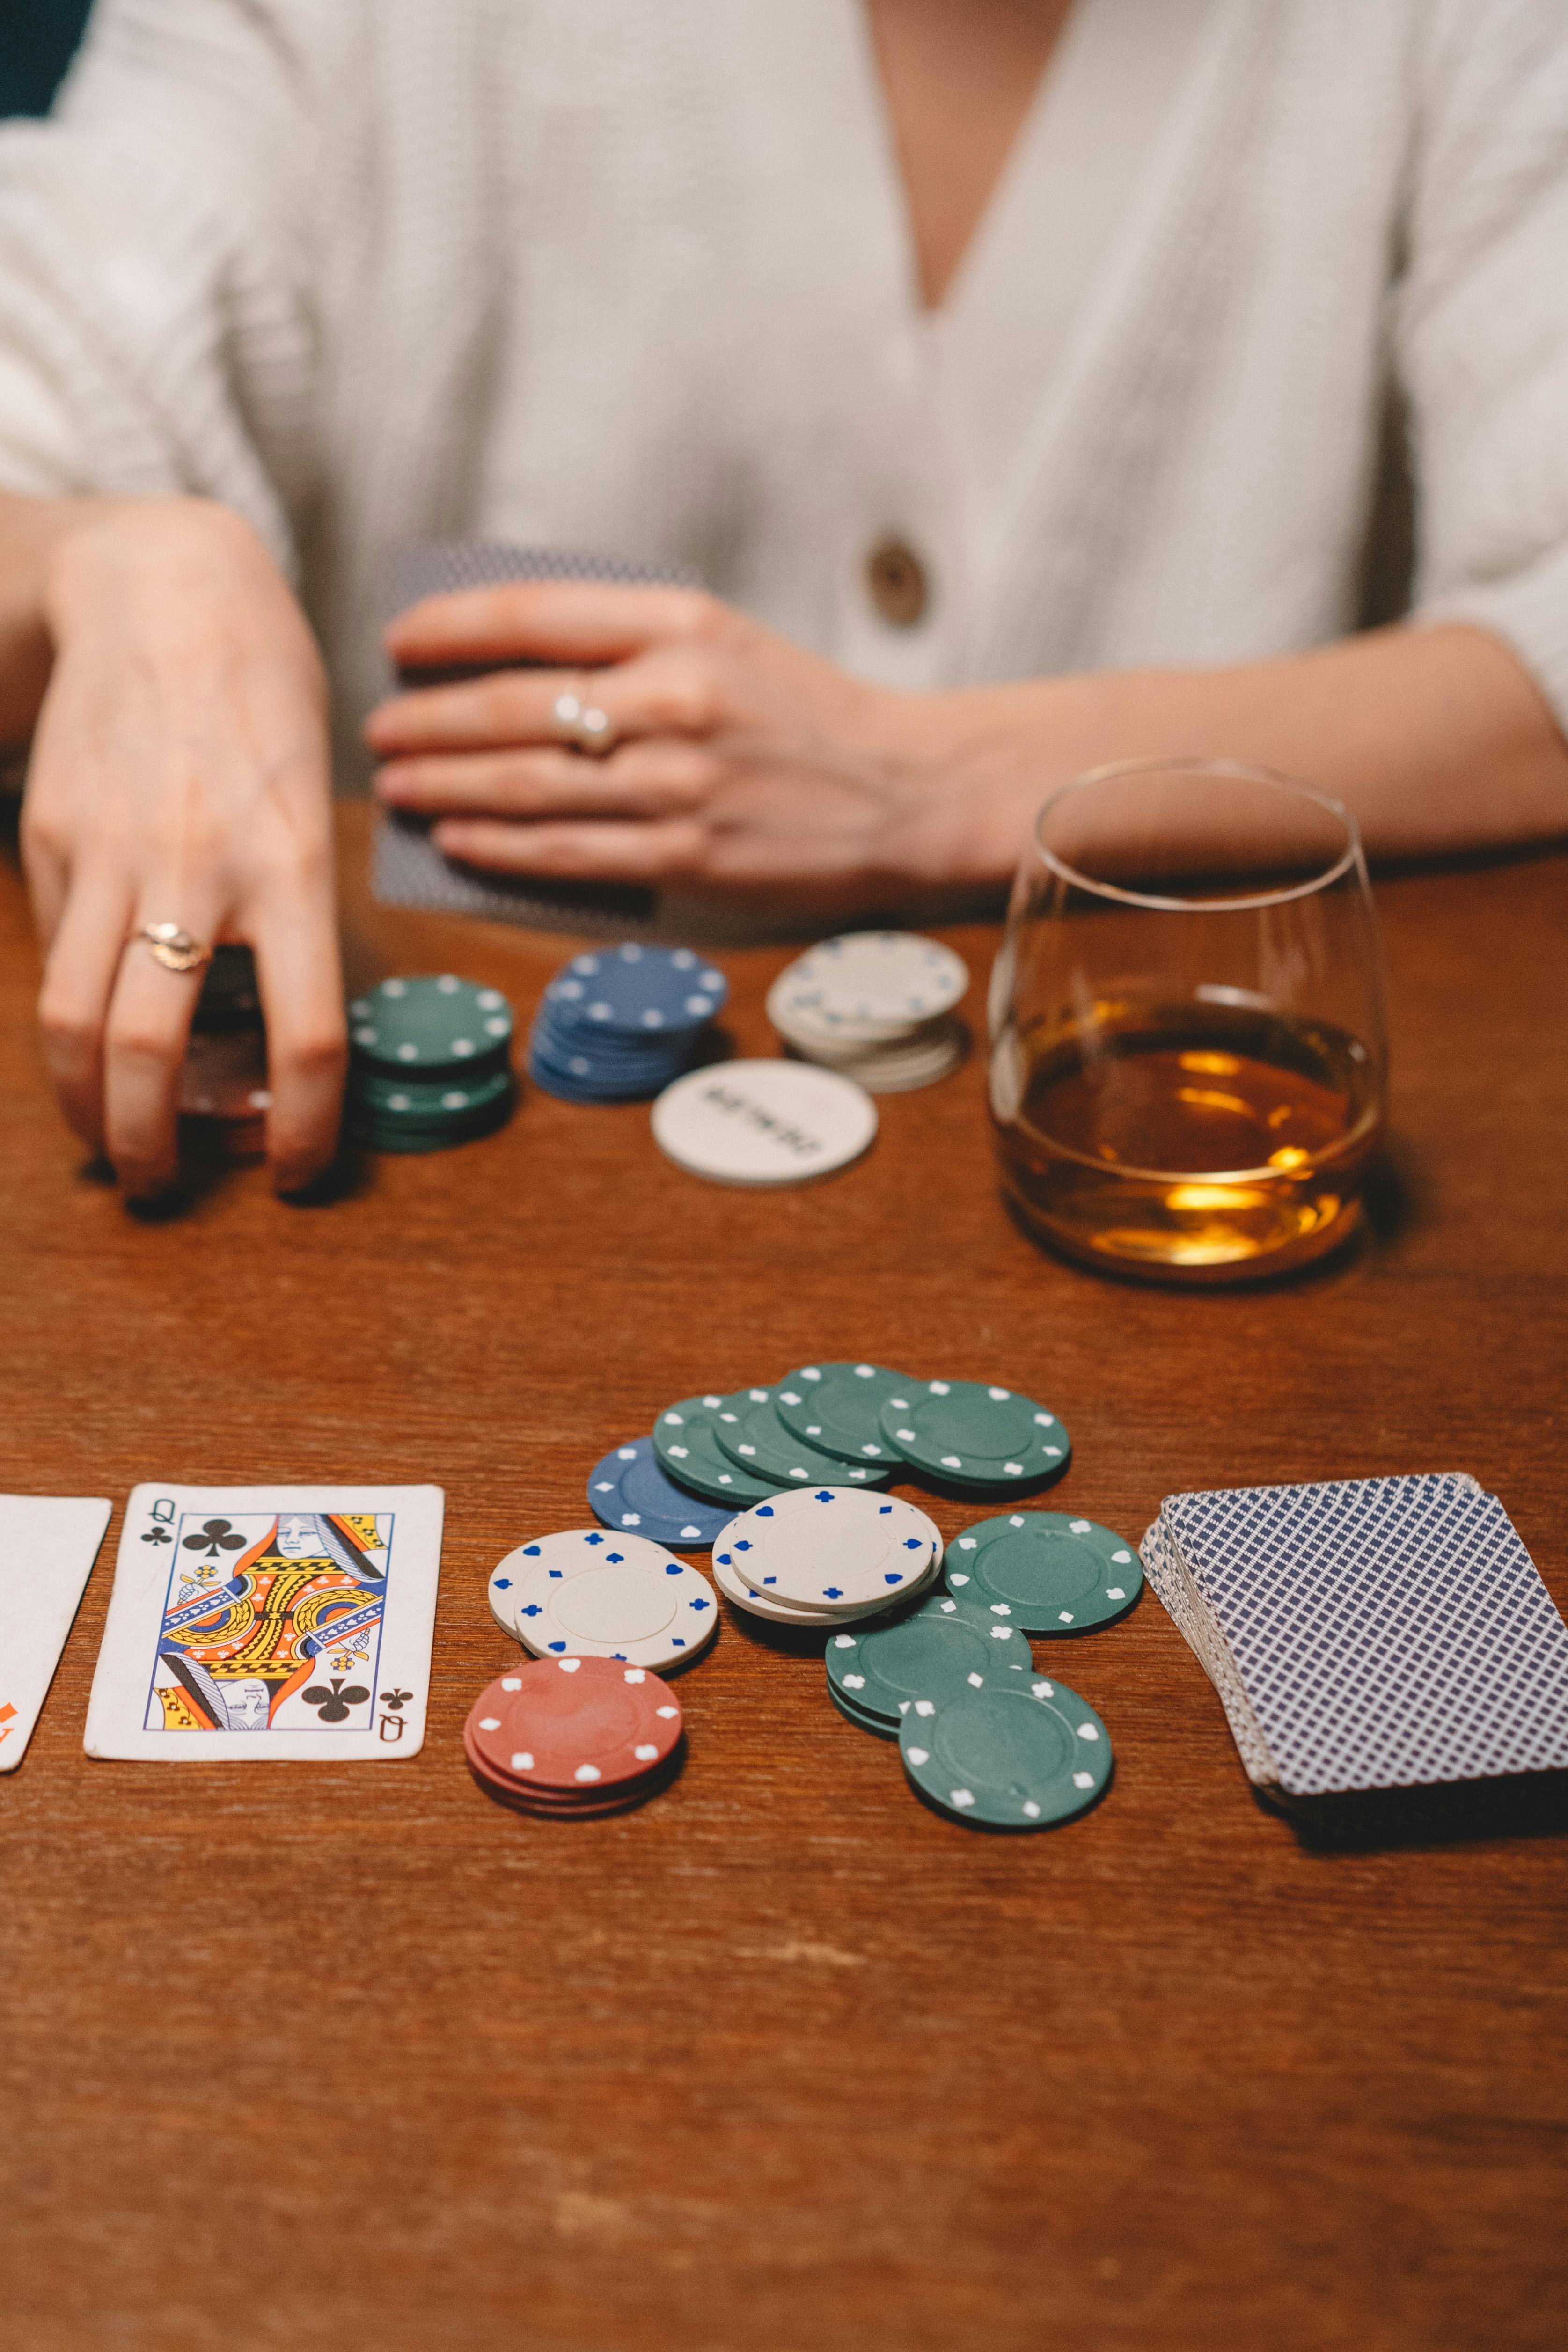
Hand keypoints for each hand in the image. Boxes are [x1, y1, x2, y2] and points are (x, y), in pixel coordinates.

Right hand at [20, 499, 344, 1197]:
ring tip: (107, 1143)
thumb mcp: (314, 811)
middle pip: (150, 1049)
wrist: (165, 593)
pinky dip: (70, 1019)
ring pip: (74, 1019)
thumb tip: (274, 1037)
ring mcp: (111, 853)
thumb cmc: (264, 706)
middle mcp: (198, 869)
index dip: (307, 1129)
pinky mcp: (52, 838)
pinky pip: (55, 954)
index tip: (299, 1173)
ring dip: (86, 1105)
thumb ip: (296, 920)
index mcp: (292, 869)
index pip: (305, 1037)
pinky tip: (90, 1042)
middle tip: (159, 1187)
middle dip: (149, 1143)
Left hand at [367, 584, 999, 911]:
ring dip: (443, 784)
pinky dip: (498, 844)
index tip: (397, 642)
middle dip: (425, 720)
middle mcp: (676, 698)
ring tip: (395, 785)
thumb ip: (625, 643)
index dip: (447, 627)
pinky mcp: (688, 856)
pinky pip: (566, 852)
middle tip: (379, 729)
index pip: (531, 614)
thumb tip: (503, 667)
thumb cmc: (803, 716)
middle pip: (511, 707)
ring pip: (526, 784)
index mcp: (682, 624)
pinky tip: (455, 837)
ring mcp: (680, 783)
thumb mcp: (724, 643)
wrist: (905, 791)